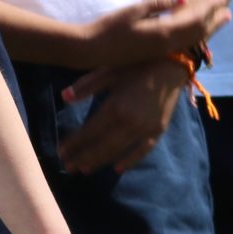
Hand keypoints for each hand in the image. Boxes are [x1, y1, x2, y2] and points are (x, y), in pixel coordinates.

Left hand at [55, 58, 189, 174]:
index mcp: (115, 106)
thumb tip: (64, 98)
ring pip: (119, 150)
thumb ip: (86, 85)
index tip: (60, 152)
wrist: (171, 64)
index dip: (74, 143)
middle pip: (102, 145)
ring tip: (84, 169)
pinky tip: (118, 169)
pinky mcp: (159, 130)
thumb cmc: (136, 64)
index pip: (89, 131)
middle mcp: (130, 121)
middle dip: (83, 157)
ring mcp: (146, 128)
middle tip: (67, 166)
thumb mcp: (109, 70)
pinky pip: (143, 150)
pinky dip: (131, 161)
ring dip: (100, 161)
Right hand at [81, 0, 227, 67]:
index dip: (210, 6)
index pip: (195, 18)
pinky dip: (196, 35)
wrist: (92, 50)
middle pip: (199, 31)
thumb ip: (160, 3)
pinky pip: (184, 43)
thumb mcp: (134, 10)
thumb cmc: (109, 27)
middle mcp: (168, 45)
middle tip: (227, 6)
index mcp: (164, 33)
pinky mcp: (157, 53)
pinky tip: (197, 30)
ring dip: (209, 28)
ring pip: (194, 40)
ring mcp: (163, 51)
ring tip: (221, 18)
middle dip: (214, 18)